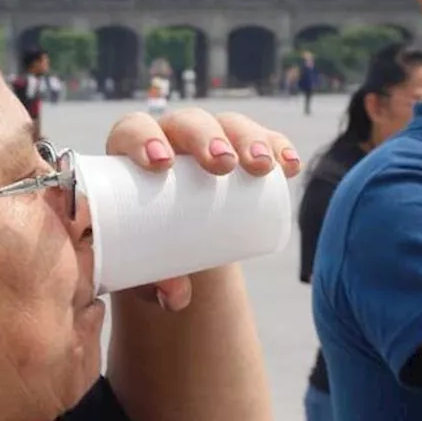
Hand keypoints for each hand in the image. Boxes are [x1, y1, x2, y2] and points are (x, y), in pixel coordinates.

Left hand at [103, 107, 300, 309]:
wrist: (179, 240)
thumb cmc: (146, 246)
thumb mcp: (143, 265)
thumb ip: (151, 283)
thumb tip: (176, 297)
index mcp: (132, 153)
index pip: (134, 131)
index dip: (144, 138)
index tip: (160, 163)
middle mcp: (172, 136)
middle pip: (188, 123)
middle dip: (206, 137)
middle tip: (221, 165)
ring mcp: (211, 138)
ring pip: (228, 125)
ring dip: (247, 138)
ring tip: (261, 166)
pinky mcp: (243, 148)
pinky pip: (264, 139)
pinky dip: (278, 147)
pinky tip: (289, 166)